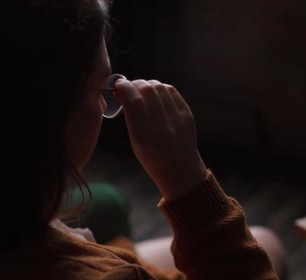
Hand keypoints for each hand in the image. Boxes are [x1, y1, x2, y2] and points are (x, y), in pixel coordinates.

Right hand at [114, 79, 207, 200]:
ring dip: (147, 85)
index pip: (134, 101)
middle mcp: (162, 125)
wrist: (180, 169)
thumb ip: (130, 117)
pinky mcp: (187, 114)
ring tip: (142, 91)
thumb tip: (123, 92)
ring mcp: (177, 118)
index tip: (118, 86)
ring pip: (160, 87)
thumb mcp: (135, 142)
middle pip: (147, 90)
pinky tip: (155, 94)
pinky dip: (160, 88)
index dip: (124, 87)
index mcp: (145, 135)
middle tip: (129, 88)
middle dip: (135, 84)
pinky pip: (172, 91)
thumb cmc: (152, 158)